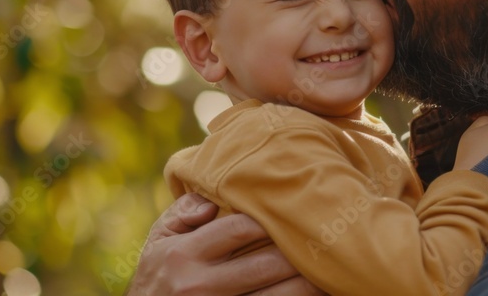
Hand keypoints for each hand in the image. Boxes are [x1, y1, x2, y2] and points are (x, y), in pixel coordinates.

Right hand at [127, 193, 325, 294]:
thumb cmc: (157, 275)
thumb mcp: (158, 240)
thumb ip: (184, 212)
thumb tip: (214, 201)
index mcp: (184, 255)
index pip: (240, 229)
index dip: (271, 218)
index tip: (293, 210)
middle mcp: (200, 286)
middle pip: (266, 265)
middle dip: (299, 251)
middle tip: (326, 236)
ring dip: (307, 283)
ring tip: (331, 268)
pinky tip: (315, 291)